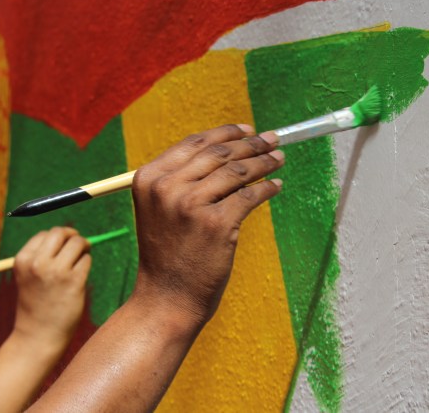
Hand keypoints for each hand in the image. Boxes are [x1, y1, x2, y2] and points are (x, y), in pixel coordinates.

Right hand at [13, 227, 90, 350]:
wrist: (38, 336)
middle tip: (79, 246)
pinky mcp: (74, 282)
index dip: (59, 238)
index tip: (64, 246)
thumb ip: (44, 256)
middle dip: (73, 237)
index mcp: (23, 260)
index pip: (46, 234)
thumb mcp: (30, 276)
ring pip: (78, 244)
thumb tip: (73, 237)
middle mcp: (38, 263)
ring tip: (78, 264)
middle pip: (62, 233)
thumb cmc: (37, 304)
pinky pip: (87, 260)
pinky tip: (79, 277)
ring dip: (83, 250)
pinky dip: (86, 264)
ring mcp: (57, 272)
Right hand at [131, 124, 283, 324]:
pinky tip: (276, 186)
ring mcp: (191, 204)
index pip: (194, 143)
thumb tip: (231, 152)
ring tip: (279, 159)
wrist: (165, 298)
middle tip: (273, 140)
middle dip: (251, 144)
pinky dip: (268, 188)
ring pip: (237, 171)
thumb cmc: (168, 254)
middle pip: (219, 153)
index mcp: (149, 178)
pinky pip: (250, 196)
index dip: (225, 133)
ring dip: (264, 162)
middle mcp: (167, 186)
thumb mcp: (162, 209)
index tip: (248, 130)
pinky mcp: (216, 224)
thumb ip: (184, 180)